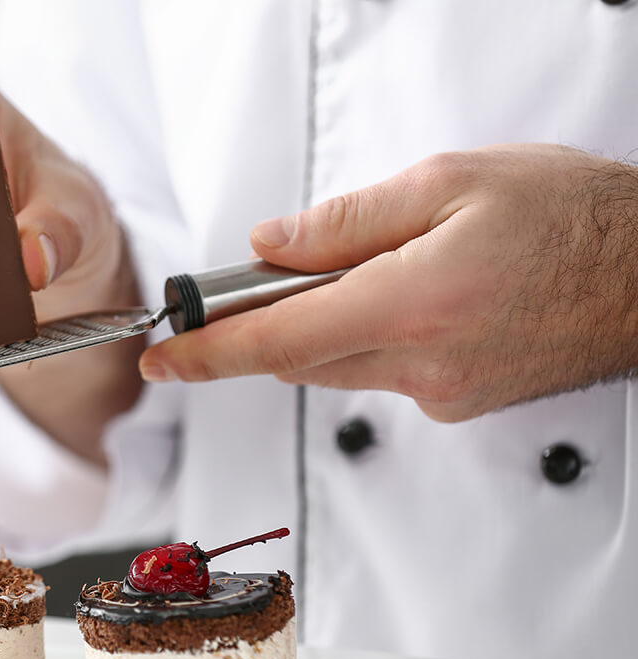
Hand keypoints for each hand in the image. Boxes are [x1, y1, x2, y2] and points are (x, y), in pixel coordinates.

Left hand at [138, 144, 637, 421]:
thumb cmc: (572, 218)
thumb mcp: (450, 182)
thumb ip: (345, 222)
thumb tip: (270, 247)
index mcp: (412, 304)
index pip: (275, 339)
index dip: (207, 352)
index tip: (161, 357)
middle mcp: (422, 364)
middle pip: (298, 355)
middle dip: (270, 319)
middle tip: (270, 275)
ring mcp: (441, 392)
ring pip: (338, 365)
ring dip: (325, 324)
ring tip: (379, 268)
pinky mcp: (458, 403)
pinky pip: (382, 374)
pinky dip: (371, 337)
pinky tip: (416, 297)